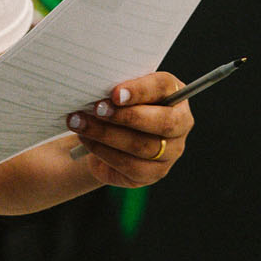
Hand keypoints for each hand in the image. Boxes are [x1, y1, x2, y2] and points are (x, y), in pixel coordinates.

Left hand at [64, 71, 193, 186]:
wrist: (109, 135)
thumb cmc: (117, 105)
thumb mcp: (119, 91)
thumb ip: (116, 88)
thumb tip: (97, 88)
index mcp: (175, 94)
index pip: (162, 87)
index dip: (139, 90)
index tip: (114, 94)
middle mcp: (180, 124)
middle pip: (162, 122)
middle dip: (125, 116)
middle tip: (97, 109)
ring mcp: (170, 152)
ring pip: (141, 146)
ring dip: (106, 134)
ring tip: (81, 124)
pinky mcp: (153, 173)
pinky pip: (129, 165)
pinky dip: (103, 152)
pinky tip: (87, 140)